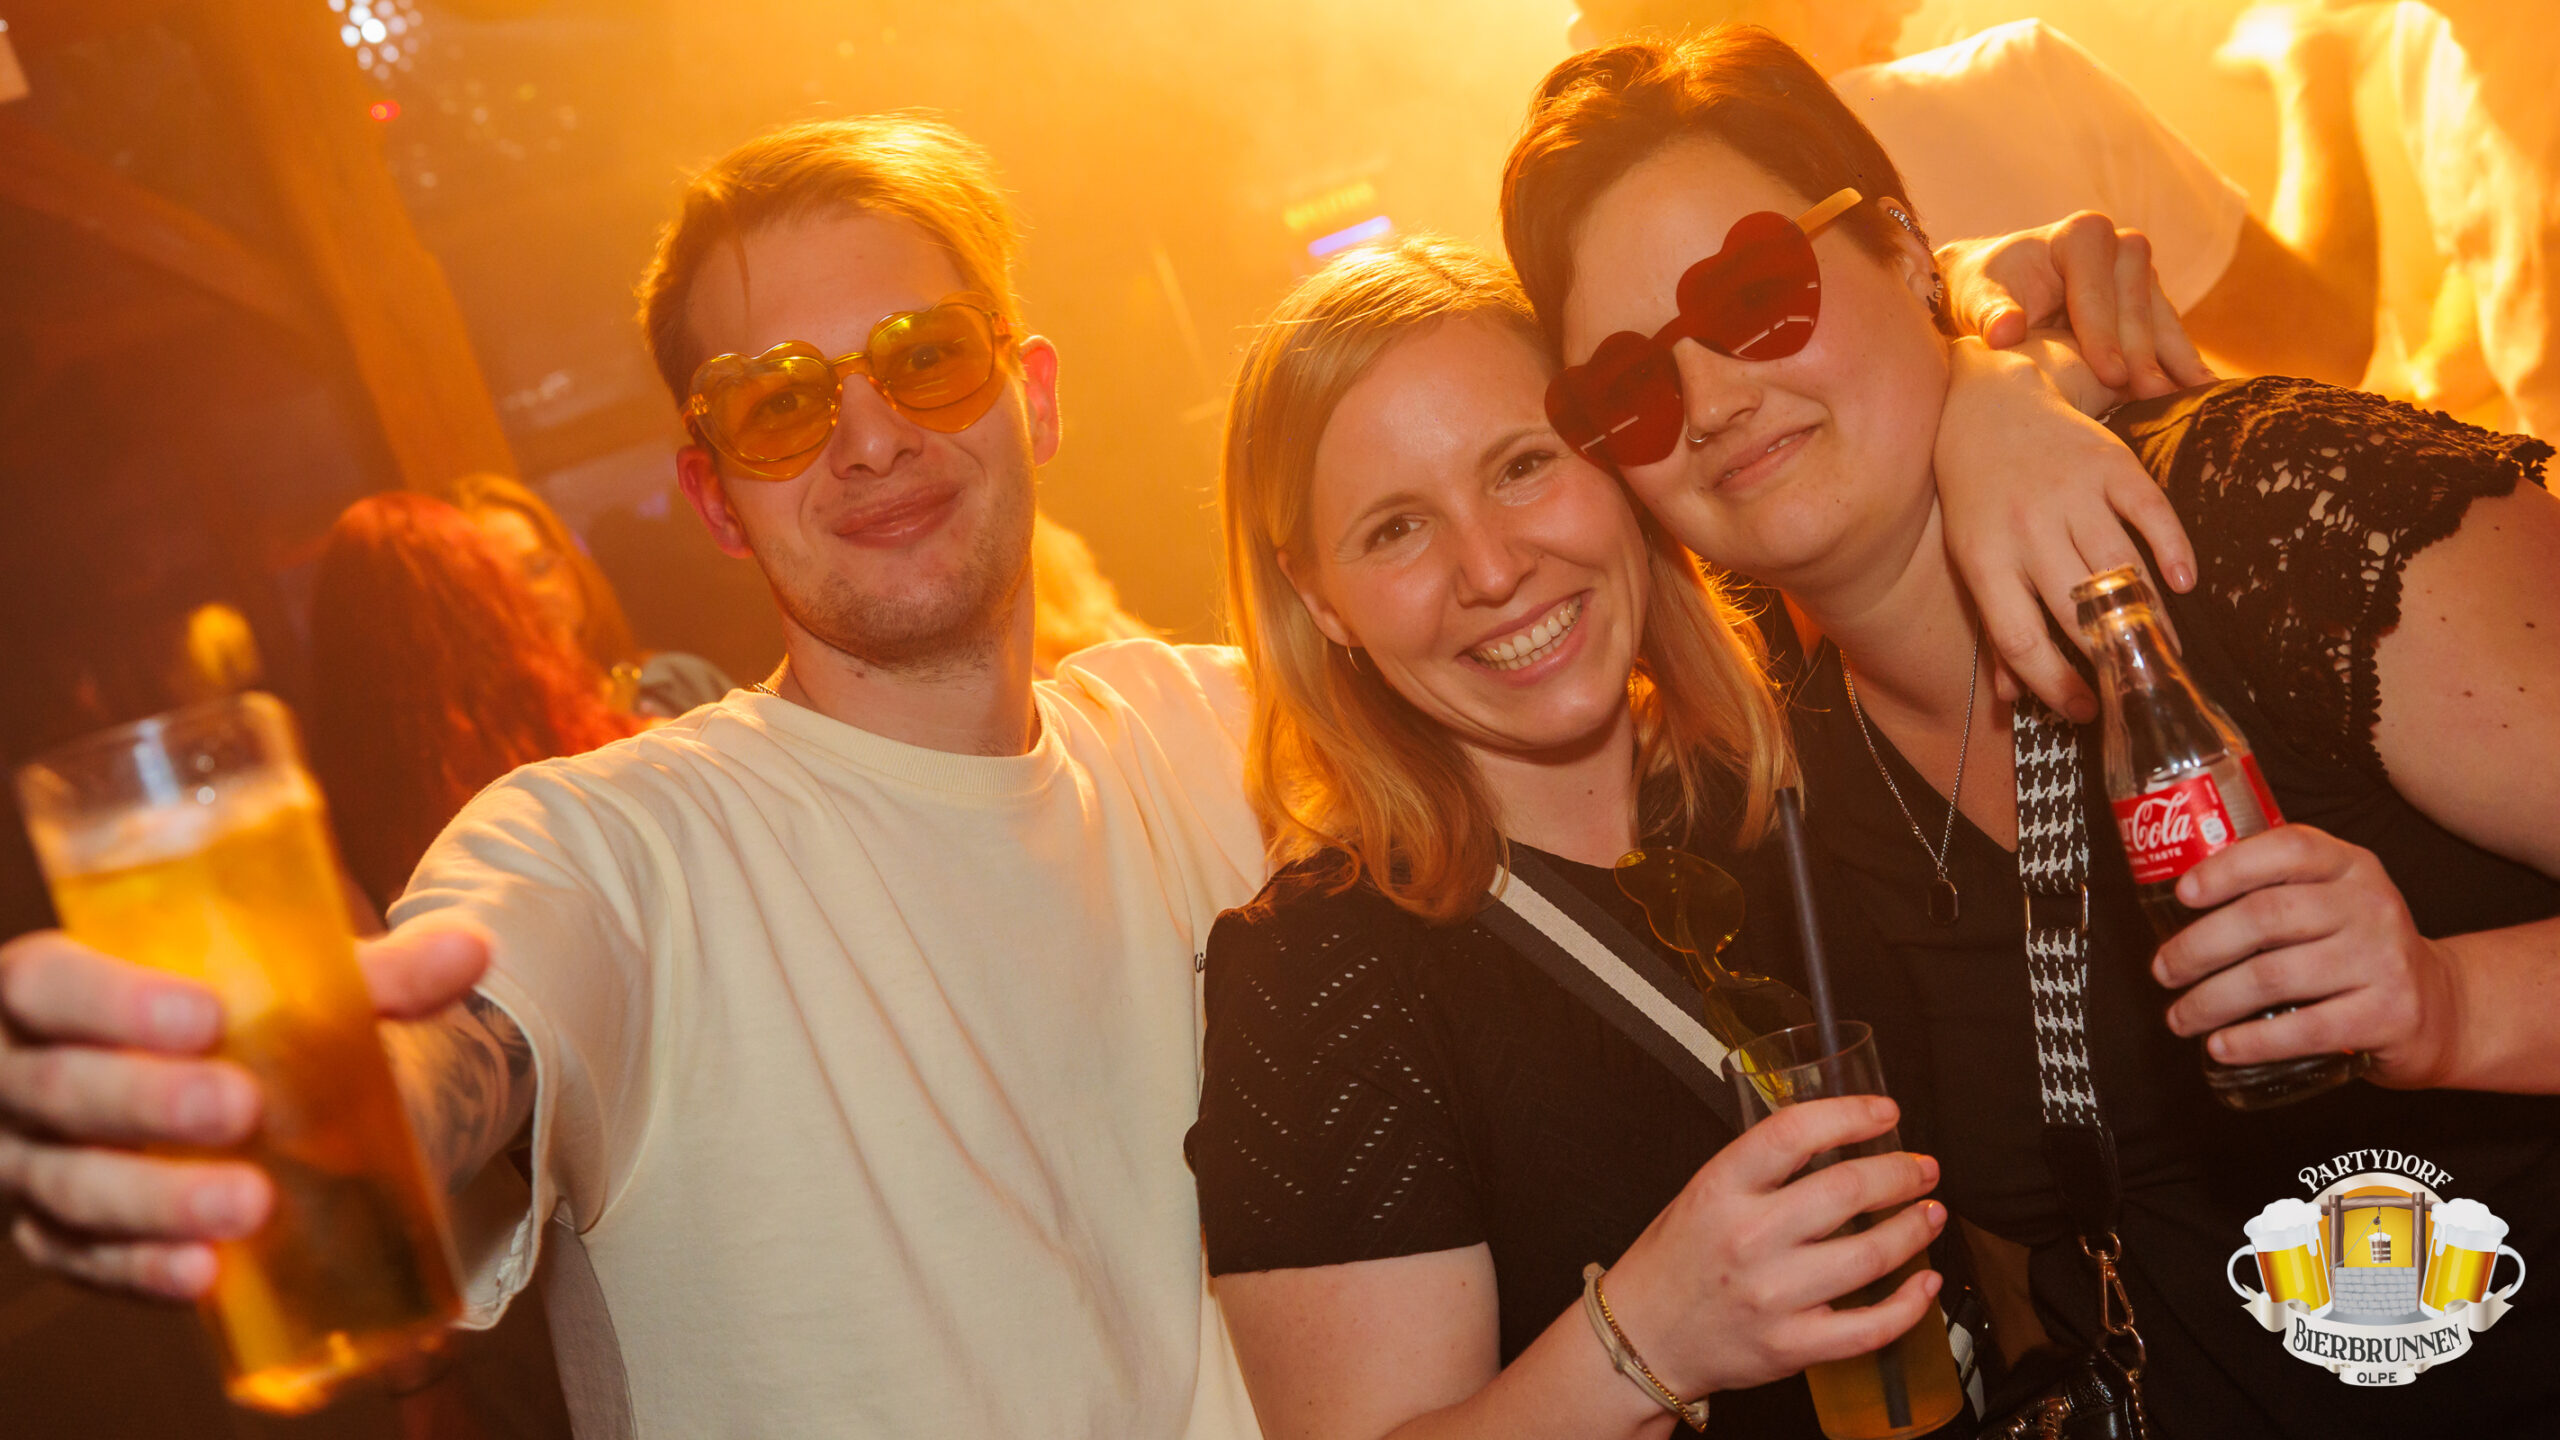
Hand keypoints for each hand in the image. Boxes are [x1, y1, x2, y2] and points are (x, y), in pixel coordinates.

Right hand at [0, 925, 488, 1298]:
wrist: (188, 1083)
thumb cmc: (221, 1020)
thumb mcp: (279, 988)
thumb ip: (366, 975)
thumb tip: (471, 951)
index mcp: (53, 990)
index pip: (48, 985)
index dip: (113, 1001)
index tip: (206, 1017)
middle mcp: (25, 1076)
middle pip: (62, 1089)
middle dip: (150, 1102)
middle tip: (243, 1108)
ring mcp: (32, 1163)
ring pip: (71, 1185)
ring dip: (159, 1199)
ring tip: (251, 1204)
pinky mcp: (59, 1236)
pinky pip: (86, 1260)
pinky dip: (142, 1269)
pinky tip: (204, 1274)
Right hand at [1599, 1095, 1946, 1397]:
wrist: (1643, 1338)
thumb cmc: (1675, 1262)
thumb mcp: (1702, 1194)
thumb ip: (1762, 1170)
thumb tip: (1838, 1141)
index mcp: (1721, 1189)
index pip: (1794, 1132)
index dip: (1851, 1114)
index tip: (1885, 1112)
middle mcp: (1747, 1238)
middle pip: (1847, 1189)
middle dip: (1902, 1173)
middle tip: (1921, 1169)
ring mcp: (1772, 1295)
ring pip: (1871, 1255)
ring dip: (1915, 1229)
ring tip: (1930, 1214)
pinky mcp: (1792, 1345)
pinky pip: (1871, 1326)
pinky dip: (1911, 1303)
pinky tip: (1925, 1282)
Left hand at [1935, 339, 2196, 720]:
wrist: (1990, 403)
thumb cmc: (1979, 496)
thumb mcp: (1971, 559)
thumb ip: (1994, 626)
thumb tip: (2012, 699)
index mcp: (1984, 560)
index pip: (2022, 641)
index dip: (2056, 686)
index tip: (2088, 710)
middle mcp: (2027, 528)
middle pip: (2079, 613)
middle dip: (2113, 660)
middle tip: (2139, 684)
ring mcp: (2070, 493)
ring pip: (2122, 570)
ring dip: (2151, 617)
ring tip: (2167, 648)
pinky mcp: (2110, 463)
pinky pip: (2153, 515)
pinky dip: (2174, 552)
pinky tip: (2184, 584)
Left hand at [1938, 214, 2216, 397]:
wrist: (1991, 289)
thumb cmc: (1981, 292)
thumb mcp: (1975, 299)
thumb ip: (1990, 314)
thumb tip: (2005, 333)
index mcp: (2080, 236)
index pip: (2097, 289)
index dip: (2103, 334)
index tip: (2109, 376)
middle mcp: (2118, 246)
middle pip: (2137, 304)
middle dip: (2143, 352)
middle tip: (2151, 395)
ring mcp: (2138, 273)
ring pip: (2161, 319)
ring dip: (2173, 360)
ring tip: (2191, 400)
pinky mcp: (2149, 300)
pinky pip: (2168, 332)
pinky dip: (2180, 362)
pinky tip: (2198, 393)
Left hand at [2151, 825, 2460, 1086]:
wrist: (2439, 1007)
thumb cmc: (2357, 949)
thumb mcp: (2332, 900)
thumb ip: (2276, 887)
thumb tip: (2177, 897)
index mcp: (2350, 866)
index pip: (2287, 849)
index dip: (2228, 868)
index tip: (2183, 894)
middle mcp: (2370, 906)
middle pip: (2265, 917)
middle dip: (2198, 948)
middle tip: (2163, 972)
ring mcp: (2383, 960)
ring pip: (2274, 976)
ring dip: (2212, 1001)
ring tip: (2180, 1017)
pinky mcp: (2389, 1014)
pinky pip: (2304, 1028)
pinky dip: (2252, 1041)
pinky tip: (2221, 1047)